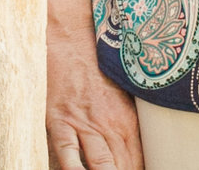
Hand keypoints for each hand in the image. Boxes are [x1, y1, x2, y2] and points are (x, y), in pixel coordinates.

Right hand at [47, 0, 143, 169]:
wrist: (71, 40)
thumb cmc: (96, 69)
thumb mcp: (122, 96)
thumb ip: (129, 127)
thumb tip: (138, 152)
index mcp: (127, 121)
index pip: (138, 162)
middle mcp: (108, 125)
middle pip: (121, 167)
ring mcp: (84, 124)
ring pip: (99, 164)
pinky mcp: (60, 121)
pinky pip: (67, 153)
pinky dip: (74, 169)